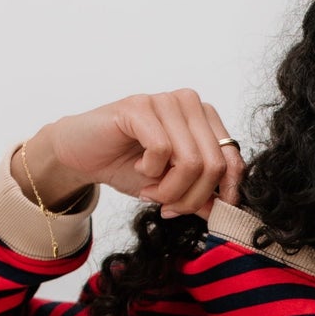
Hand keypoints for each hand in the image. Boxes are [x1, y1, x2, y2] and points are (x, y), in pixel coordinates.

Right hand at [12, 92, 244, 220]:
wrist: (81, 155)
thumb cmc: (127, 165)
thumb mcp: (172, 187)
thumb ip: (201, 196)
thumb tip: (228, 213)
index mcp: (205, 119)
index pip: (233, 161)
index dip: (225, 194)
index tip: (207, 214)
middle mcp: (190, 104)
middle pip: (214, 165)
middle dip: (191, 197)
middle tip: (168, 206)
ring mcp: (165, 101)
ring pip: (191, 161)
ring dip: (169, 189)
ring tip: (150, 189)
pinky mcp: (140, 106)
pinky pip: (162, 150)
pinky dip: (150, 171)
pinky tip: (138, 167)